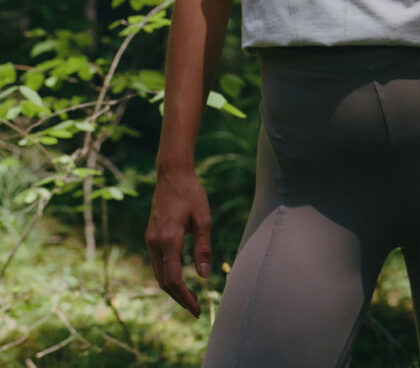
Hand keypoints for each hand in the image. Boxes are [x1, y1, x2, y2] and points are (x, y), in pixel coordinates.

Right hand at [146, 169, 211, 317]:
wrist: (172, 174)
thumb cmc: (191, 193)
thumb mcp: (203, 218)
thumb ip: (203, 247)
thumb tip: (204, 276)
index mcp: (168, 239)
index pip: (173, 279)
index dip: (184, 297)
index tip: (196, 310)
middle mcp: (155, 242)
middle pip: (163, 281)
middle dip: (179, 298)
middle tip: (195, 309)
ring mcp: (150, 240)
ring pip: (158, 274)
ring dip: (172, 289)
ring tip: (189, 299)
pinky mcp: (150, 236)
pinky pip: (157, 264)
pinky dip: (167, 276)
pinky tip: (179, 280)